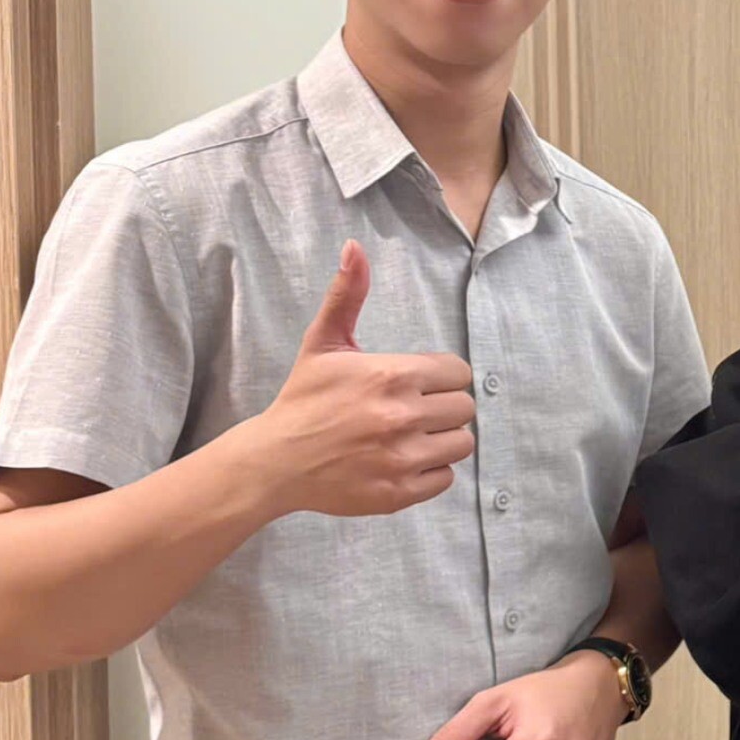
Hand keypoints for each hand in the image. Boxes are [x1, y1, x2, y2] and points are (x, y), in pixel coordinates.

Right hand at [253, 243, 475, 518]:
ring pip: (462, 443)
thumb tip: (355, 248)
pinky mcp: (400, 492)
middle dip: (443, 407)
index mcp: (392, 375)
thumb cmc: (304, 399)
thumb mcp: (323, 343)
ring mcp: (403, 457)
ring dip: (443, 438)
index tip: (419, 383)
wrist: (274, 462)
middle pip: (464, 407)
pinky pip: (446, 478)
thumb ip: (347, 295)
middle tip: (413, 410)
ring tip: (411, 435)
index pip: (458, 372)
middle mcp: (402, 416)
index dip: (441, 377)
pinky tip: (403, 460)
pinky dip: (431, 471)